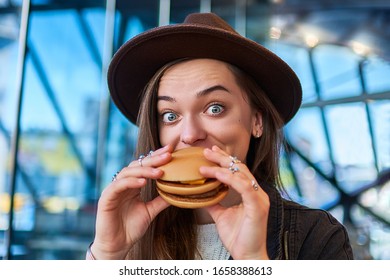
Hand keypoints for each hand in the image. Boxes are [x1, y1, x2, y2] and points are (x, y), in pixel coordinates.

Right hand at [91, 145, 172, 258]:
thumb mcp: (150, 211)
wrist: (117, 246)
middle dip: (154, 159)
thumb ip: (161, 200)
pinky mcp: (106, 198)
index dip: (157, 157)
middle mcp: (123, 184)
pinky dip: (130, 182)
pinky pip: (118, 186)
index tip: (172, 151)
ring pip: (128, 172)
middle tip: (169, 154)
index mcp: (132, 185)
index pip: (145, 166)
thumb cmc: (131, 228)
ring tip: (160, 171)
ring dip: (144, 171)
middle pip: (138, 165)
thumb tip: (178, 191)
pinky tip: (143, 182)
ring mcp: (114, 189)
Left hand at [200, 145, 269, 259]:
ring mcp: (259, 198)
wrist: (246, 256)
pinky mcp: (258, 206)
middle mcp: (256, 192)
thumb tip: (201, 194)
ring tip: (206, 160)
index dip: (224, 160)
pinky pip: (244, 187)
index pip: (238, 171)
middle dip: (222, 157)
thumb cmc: (238, 237)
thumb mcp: (221, 216)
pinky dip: (230, 179)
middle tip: (206, 150)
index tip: (209, 153)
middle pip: (240, 168)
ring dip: (222, 166)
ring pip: (241, 174)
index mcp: (250, 193)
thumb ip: (214, 202)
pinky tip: (217, 174)